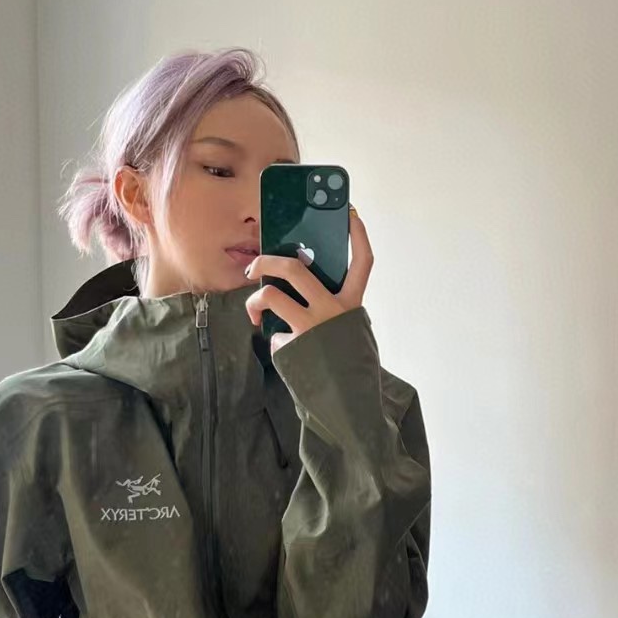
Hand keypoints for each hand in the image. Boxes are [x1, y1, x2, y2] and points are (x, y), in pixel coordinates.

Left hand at [244, 205, 373, 356]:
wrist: (348, 404)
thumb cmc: (349, 365)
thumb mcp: (351, 330)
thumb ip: (335, 308)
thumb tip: (302, 289)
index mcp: (352, 304)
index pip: (363, 262)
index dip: (358, 235)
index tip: (349, 213)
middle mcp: (332, 311)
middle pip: (295, 268)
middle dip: (268, 261)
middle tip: (254, 267)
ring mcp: (310, 327)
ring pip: (271, 296)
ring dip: (255, 301)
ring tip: (254, 311)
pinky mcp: (292, 346)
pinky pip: (275, 335)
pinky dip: (276, 341)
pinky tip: (287, 354)